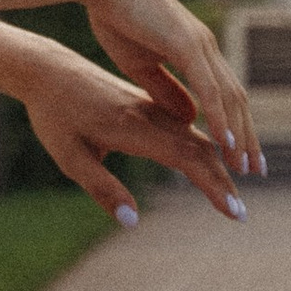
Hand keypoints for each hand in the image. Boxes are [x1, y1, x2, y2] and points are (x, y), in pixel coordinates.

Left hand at [16, 45, 248, 226]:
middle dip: (224, 181)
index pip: (185, 158)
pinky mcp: (150, 105)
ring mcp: (152, 108)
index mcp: (132, 126)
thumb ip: (101, 188)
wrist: (48, 69)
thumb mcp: (68, 156)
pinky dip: (206, 148)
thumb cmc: (54, 115)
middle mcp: (150, 115)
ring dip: (219, 165)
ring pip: (196, 137)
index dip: (213, 185)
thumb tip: (132, 221)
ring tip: (234, 195)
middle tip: (242, 214)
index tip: (233, 211)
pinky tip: (214, 164)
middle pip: (200, 148)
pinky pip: (186, 128)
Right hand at [80, 0, 261, 176]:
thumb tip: (189, 117)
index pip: (225, 95)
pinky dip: (219, 116)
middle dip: (247, 136)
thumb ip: (165, 89)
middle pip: (236, 100)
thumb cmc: (116, 17)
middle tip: (256, 170)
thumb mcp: (140, 65)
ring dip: (239, 133)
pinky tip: (225, 140)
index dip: (235, 126)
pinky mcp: (187, 44)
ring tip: (245, 165)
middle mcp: (206, 48)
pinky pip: (209, 87)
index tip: (240, 156)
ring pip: (229, 97)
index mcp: (195, 52)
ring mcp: (200, 44)